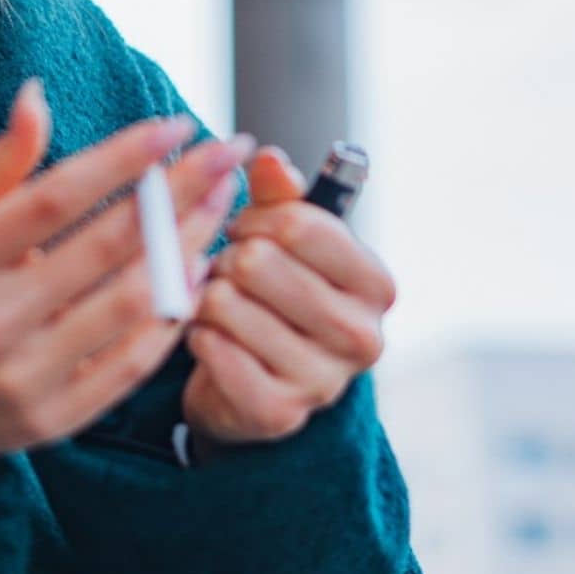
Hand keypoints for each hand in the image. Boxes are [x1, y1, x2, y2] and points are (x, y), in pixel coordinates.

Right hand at [0, 80, 252, 476]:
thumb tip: (36, 94)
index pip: (55, 199)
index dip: (121, 159)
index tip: (175, 125)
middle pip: (108, 245)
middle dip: (180, 191)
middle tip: (227, 155)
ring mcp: (23, 376)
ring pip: (134, 301)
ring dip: (189, 246)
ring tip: (220, 206)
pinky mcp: (54, 419)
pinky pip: (134, 361)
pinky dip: (174, 313)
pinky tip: (199, 272)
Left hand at [181, 146, 394, 456]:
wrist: (254, 383)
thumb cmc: (275, 295)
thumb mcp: (285, 239)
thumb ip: (279, 197)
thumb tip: (268, 159)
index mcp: (376, 284)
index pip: (302, 224)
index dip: (256, 218)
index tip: (245, 229)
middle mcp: (363, 337)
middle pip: (259, 263)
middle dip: (227, 258)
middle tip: (227, 272)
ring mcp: (323, 382)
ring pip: (227, 304)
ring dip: (205, 297)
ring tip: (216, 304)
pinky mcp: (279, 413)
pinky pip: (213, 351)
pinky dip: (198, 335)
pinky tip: (207, 337)